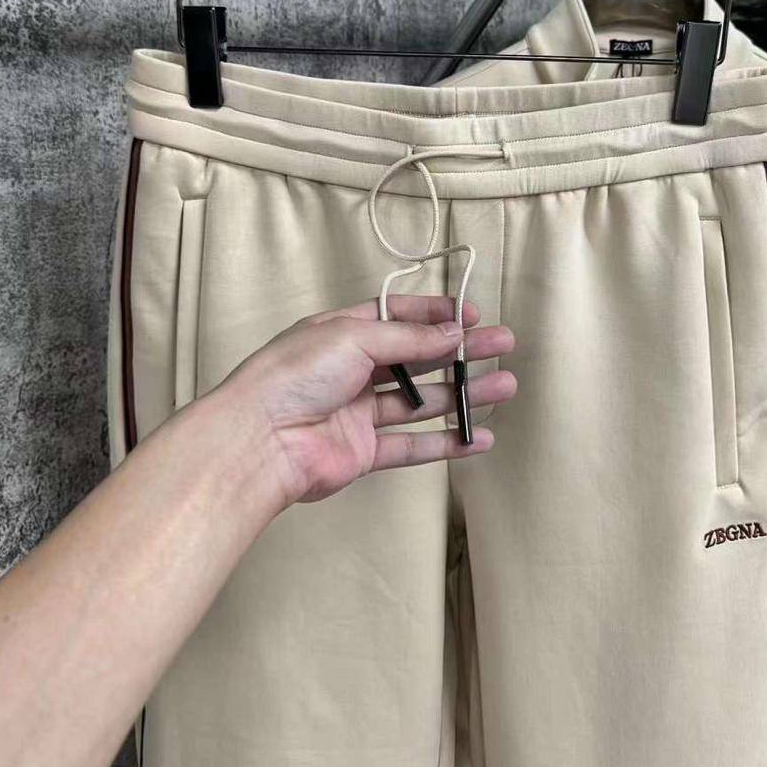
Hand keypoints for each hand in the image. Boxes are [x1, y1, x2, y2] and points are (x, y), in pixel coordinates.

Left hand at [212, 296, 515, 507]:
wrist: (261, 440)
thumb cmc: (295, 375)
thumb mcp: (354, 337)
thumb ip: (408, 339)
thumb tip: (452, 333)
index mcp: (343, 332)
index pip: (398, 316)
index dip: (436, 315)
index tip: (473, 316)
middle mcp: (352, 369)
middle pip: (418, 358)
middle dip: (462, 351)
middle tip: (504, 345)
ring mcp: (359, 412)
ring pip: (422, 401)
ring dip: (464, 392)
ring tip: (505, 385)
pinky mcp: (364, 451)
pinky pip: (413, 445)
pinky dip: (446, 441)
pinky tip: (478, 437)